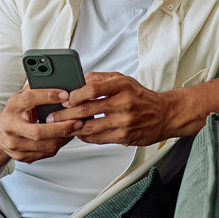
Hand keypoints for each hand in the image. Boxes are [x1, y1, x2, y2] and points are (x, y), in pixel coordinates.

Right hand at [0, 85, 80, 163]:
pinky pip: (46, 153)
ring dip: (64, 138)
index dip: (48, 96)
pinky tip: (65, 137)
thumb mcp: (21, 98)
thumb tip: (57, 80)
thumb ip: (35, 90)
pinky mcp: (22, 156)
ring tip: (75, 129)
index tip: (65, 95)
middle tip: (78, 121)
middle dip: (61, 127)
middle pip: (38, 131)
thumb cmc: (15, 113)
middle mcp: (10, 127)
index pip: (29, 100)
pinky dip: (58, 144)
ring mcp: (15, 144)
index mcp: (12, 107)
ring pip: (45, 145)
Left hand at [46, 72, 176, 146]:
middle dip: (66, 114)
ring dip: (73, 128)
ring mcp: (125, 121)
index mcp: (121, 86)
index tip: (64, 99)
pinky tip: (79, 133)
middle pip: (87, 110)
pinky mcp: (125, 136)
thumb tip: (79, 80)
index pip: (92, 89)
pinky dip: (86, 137)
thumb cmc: (141, 97)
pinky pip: (99, 138)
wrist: (165, 114)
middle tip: (53, 117)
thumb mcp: (123, 80)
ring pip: (91, 127)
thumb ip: (101, 78)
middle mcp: (124, 103)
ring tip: (62, 127)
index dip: (74, 95)